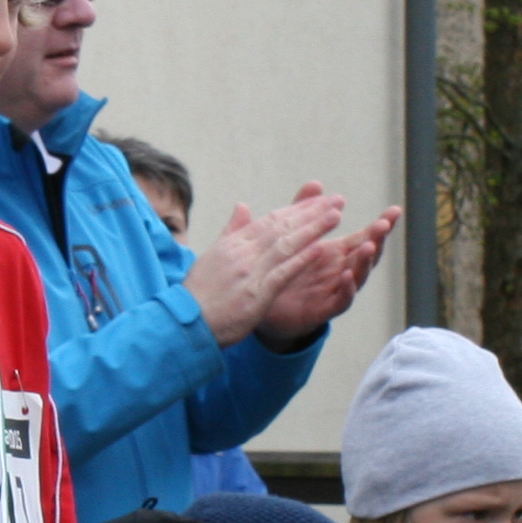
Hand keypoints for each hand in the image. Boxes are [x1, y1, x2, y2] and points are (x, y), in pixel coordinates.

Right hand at [182, 191, 344, 348]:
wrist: (184, 322)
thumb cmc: (198, 293)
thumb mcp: (212, 256)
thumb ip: (231, 231)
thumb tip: (242, 205)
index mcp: (233, 243)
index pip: (270, 220)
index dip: (297, 209)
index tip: (318, 200)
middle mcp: (243, 252)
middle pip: (282, 227)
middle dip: (312, 212)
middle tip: (337, 199)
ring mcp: (250, 272)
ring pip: (286, 245)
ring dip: (313, 229)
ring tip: (336, 216)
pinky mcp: (256, 294)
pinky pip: (283, 273)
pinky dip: (301, 260)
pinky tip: (320, 249)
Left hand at [258, 197, 402, 347]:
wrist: (267, 310)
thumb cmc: (285, 271)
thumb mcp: (293, 237)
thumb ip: (304, 212)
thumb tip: (316, 183)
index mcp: (337, 253)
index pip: (365, 236)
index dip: (380, 225)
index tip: (395, 210)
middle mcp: (341, 271)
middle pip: (367, 255)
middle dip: (378, 239)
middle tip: (384, 225)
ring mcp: (335, 291)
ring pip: (358, 276)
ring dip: (364, 262)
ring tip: (369, 246)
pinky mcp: (324, 309)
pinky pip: (340, 300)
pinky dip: (346, 289)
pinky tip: (347, 276)